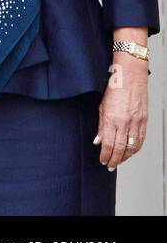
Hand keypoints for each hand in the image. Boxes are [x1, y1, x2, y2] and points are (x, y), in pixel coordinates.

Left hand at [97, 50, 149, 169]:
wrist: (131, 77)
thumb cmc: (114, 88)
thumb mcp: (101, 106)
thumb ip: (100, 126)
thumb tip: (98, 141)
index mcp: (111, 119)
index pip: (107, 144)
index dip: (105, 155)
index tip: (102, 161)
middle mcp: (124, 123)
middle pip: (119, 148)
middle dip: (114, 159)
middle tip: (110, 166)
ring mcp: (136, 122)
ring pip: (131, 147)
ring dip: (125, 157)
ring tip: (119, 161)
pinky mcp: (144, 121)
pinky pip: (141, 140)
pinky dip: (135, 148)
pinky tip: (130, 152)